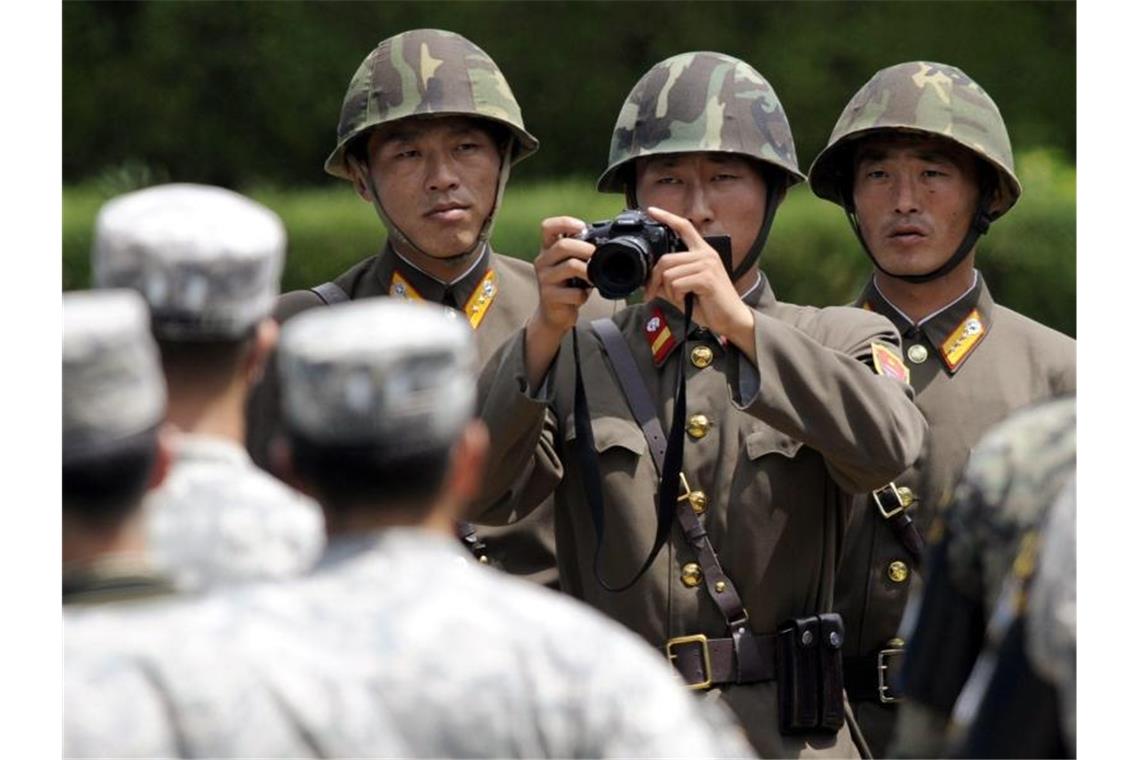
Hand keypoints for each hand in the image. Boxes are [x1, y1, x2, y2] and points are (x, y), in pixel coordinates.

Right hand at [530, 216, 594, 336]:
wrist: (553, 314)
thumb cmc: (566, 286)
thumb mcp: (570, 265)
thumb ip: (579, 252)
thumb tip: (604, 243)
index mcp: (547, 250)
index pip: (548, 227)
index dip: (565, 223)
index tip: (582, 227)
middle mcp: (543, 261)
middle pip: (563, 245)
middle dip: (585, 248)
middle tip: (596, 255)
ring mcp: (544, 279)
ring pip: (570, 266)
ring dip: (588, 271)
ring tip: (593, 277)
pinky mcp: (549, 296)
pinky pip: (573, 292)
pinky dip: (584, 294)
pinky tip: (583, 296)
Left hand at [643, 206, 754, 347]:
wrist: (731, 319)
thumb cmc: (709, 304)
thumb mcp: (685, 289)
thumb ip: (669, 280)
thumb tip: (650, 279)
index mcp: (702, 252)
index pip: (684, 227)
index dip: (667, 217)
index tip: (652, 211)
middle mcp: (706, 254)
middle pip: (666, 258)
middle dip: (654, 279)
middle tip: (651, 294)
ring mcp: (707, 264)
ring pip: (669, 273)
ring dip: (667, 291)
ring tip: (679, 298)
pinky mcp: (707, 278)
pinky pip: (677, 284)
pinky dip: (676, 296)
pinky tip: (686, 299)